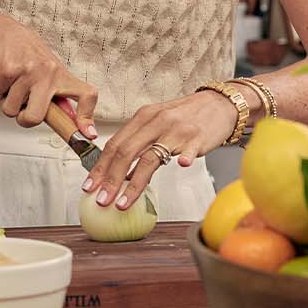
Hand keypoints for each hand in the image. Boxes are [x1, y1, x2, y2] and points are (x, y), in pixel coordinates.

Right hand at [0, 15, 98, 135]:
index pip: (86, 94)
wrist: (3, 31)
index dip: (87, 117)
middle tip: (22, 109)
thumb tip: (70, 119)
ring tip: (12, 84)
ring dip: (6, 102)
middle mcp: (47, 72)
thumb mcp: (49, 70)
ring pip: (10, 110)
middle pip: (35, 117)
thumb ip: (58, 95)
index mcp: (61, 75)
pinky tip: (1, 77)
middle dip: (24, 119)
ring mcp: (27, 71)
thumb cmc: (27, 53)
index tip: (87, 133)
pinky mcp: (6, 70)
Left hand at [82, 90, 238, 210]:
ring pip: (150, 158)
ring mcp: (177, 131)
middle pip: (126, 152)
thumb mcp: (158, 122)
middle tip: (101, 200)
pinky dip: (183, 157)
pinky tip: (181, 165)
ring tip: (122, 202)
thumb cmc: (186, 116)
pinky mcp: (198, 139)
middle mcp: (157, 122)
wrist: (218, 105)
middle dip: (110, 179)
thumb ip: (140, 143)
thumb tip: (121, 173)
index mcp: (143, 117)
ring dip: (133, 183)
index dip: (100, 167)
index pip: (114, 144)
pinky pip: (188, 149)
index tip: (89, 186)